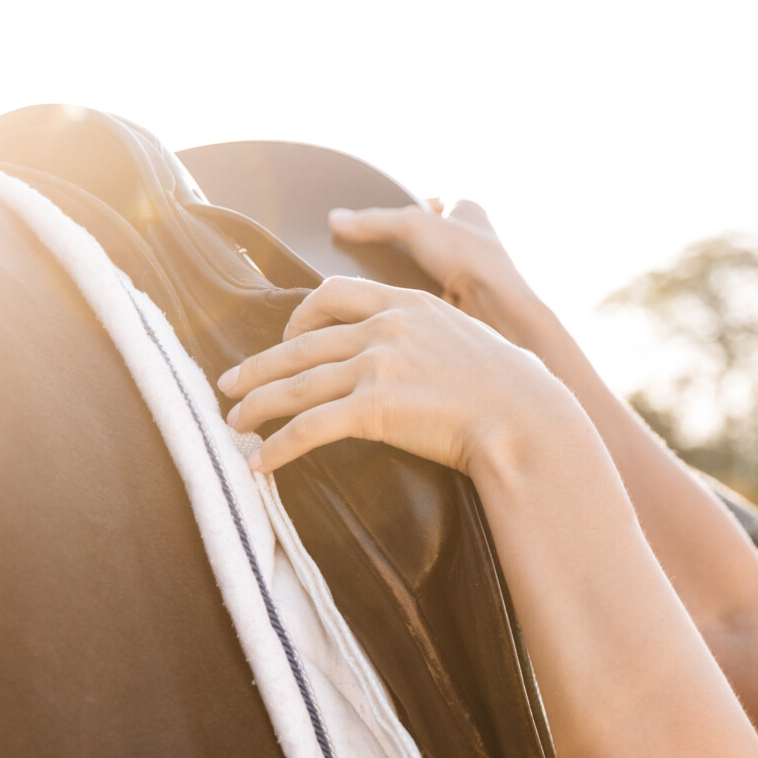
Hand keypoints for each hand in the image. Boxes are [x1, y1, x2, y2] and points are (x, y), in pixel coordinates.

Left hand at [215, 277, 590, 480]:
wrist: (528, 417)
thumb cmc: (515, 391)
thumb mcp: (473, 341)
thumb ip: (437, 340)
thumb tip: (433, 362)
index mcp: (408, 303)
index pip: (335, 293)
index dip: (299, 316)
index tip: (285, 339)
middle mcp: (386, 327)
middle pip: (301, 340)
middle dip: (259, 366)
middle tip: (229, 385)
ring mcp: (378, 365)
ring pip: (296, 383)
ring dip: (256, 406)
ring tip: (232, 425)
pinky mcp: (374, 408)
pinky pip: (309, 428)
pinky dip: (278, 447)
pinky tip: (259, 465)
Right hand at [329, 199, 542, 340]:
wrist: (498, 311)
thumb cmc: (470, 258)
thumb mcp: (415, 225)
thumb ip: (374, 222)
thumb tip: (334, 220)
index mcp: (467, 210)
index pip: (424, 204)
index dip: (398, 211)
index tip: (370, 223)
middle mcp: (469, 240)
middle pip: (418, 241)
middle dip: (392, 250)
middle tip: (359, 257)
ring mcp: (463, 274)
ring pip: (418, 271)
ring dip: (396, 279)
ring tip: (365, 283)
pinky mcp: (456, 302)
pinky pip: (421, 296)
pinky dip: (404, 300)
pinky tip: (384, 304)